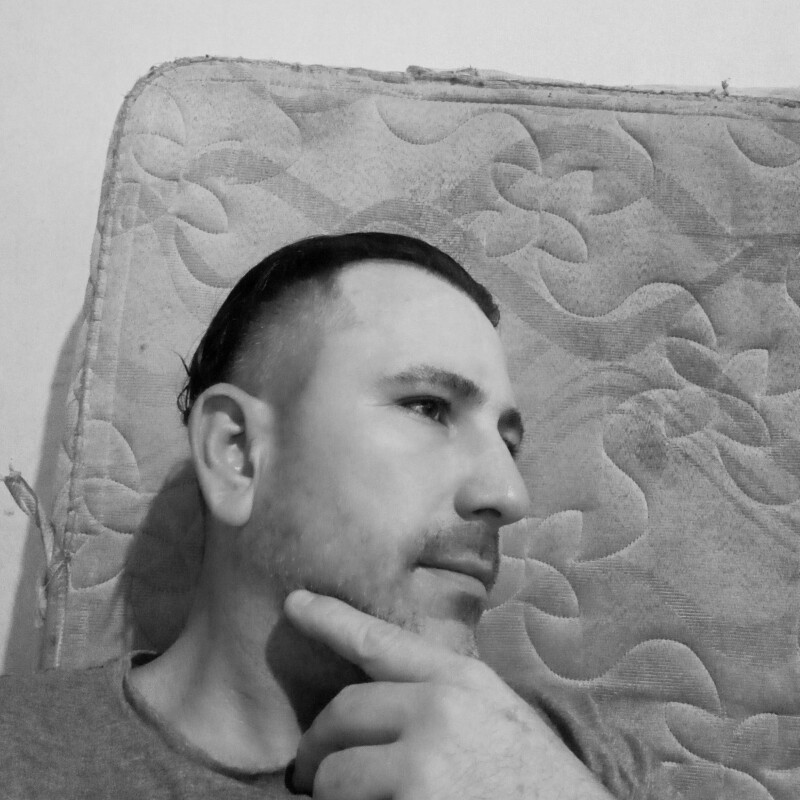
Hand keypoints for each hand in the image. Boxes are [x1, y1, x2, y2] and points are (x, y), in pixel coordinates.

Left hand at [284, 590, 611, 799]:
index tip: (295, 603)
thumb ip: (442, 698)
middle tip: (308, 773)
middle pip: (343, 712)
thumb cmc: (537, 783)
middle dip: (317, 748)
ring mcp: (422, 765)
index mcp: (462, 682)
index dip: (331, 619)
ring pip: (334, 775)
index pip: (381, 640)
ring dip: (332, 795)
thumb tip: (380, 704)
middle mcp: (438, 712)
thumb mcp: (497, 717)